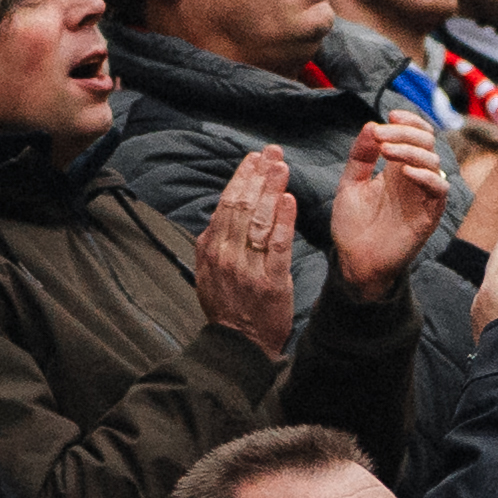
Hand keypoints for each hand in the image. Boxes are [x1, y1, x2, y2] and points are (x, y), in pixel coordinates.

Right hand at [191, 148, 298, 351]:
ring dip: (270, 189)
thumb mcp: (208, 273)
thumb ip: (213, 244)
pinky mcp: (270, 282)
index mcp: (211, 248)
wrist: (240, 344)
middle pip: (241, 206)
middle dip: (257, 175)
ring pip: (258, 220)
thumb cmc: (228, 306)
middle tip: (271, 152)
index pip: (225, 203)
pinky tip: (288, 200)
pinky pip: (276, 246)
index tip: (254, 158)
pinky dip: (282, 221)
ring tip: (281, 166)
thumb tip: (217, 217)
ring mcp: (247, 268)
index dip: (240, 178)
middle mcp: (226, 254)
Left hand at [327, 119, 445, 305]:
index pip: (416, 135)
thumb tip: (371, 125)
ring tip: (386, 150)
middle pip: (426, 143)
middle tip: (382, 135)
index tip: (390, 115)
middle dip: (406, 132)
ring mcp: (423, 196)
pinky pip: (439, 190)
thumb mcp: (351, 183)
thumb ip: (361, 156)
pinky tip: (405, 171)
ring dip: (411, 151)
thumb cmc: (353, 224)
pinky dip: (425, 176)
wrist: (355, 260)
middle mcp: (414, 179)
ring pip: (434, 162)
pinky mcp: (429, 215)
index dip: (409, 121)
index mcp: (397, 168)